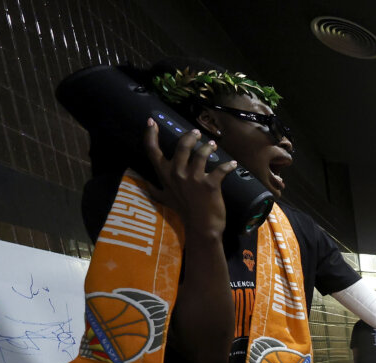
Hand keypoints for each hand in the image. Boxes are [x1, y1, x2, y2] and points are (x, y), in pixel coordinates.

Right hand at [141, 120, 235, 237]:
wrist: (201, 227)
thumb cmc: (183, 212)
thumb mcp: (164, 199)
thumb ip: (153, 188)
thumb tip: (141, 182)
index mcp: (165, 175)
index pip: (153, 151)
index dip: (150, 134)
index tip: (152, 121)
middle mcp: (177, 174)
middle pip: (182, 146)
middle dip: (190, 136)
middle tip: (197, 133)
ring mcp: (193, 178)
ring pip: (201, 153)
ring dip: (208, 147)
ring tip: (212, 145)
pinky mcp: (210, 184)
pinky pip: (221, 169)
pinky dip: (228, 166)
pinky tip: (233, 164)